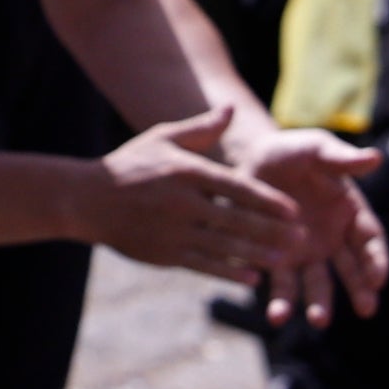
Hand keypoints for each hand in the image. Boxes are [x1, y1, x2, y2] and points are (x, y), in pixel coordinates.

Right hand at [77, 120, 300, 277]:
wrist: (86, 199)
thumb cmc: (131, 165)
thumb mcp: (163, 139)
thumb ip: (201, 129)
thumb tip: (232, 109)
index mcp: (187, 172)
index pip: (236, 188)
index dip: (267, 201)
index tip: (293, 210)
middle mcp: (182, 202)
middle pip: (236, 220)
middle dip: (271, 231)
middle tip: (302, 239)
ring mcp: (172, 230)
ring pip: (223, 247)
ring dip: (257, 255)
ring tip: (285, 261)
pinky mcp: (163, 254)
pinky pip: (203, 265)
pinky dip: (229, 273)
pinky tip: (252, 279)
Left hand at [215, 116, 383, 326]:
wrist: (249, 159)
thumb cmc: (290, 151)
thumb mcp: (315, 147)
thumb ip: (341, 158)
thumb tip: (376, 158)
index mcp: (350, 212)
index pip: (371, 240)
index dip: (377, 260)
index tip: (379, 278)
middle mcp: (332, 238)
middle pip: (351, 269)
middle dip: (359, 290)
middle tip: (367, 310)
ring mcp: (304, 252)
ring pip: (316, 283)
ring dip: (318, 303)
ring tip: (317, 320)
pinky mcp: (275, 259)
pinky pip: (279, 282)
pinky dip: (279, 300)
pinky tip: (276, 315)